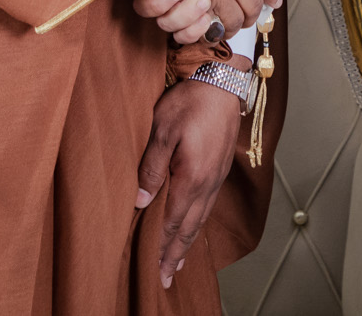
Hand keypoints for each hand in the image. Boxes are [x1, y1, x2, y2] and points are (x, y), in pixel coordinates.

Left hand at [135, 79, 243, 287]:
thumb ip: (150, 166)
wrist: (223, 82)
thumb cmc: (191, 101)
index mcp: (191, 177)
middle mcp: (207, 183)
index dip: (162, 247)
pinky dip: (198, 224)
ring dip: (188, 244)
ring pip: (200, 219)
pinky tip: (193, 227)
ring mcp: (216, 177)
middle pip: (189, 228)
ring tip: (178, 263)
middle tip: (166, 278)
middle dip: (176, 255)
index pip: (173, 221)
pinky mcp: (219, 169)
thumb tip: (139, 201)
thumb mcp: (162, 130)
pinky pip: (208, 206)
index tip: (155, 269)